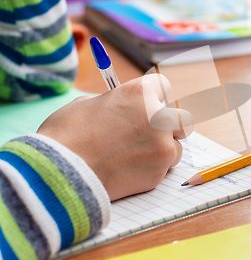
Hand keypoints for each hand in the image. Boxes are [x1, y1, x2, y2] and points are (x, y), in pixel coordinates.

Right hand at [38, 74, 193, 200]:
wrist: (60, 173)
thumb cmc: (67, 135)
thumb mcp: (88, 104)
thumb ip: (117, 105)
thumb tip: (126, 110)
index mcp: (139, 93)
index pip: (163, 86)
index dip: (155, 96)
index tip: (150, 104)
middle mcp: (158, 117)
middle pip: (181, 118)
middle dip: (170, 125)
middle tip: (152, 132)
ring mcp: (162, 145)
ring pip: (176, 146)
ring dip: (161, 149)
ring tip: (134, 155)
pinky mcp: (160, 170)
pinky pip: (165, 167)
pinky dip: (153, 168)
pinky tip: (130, 169)